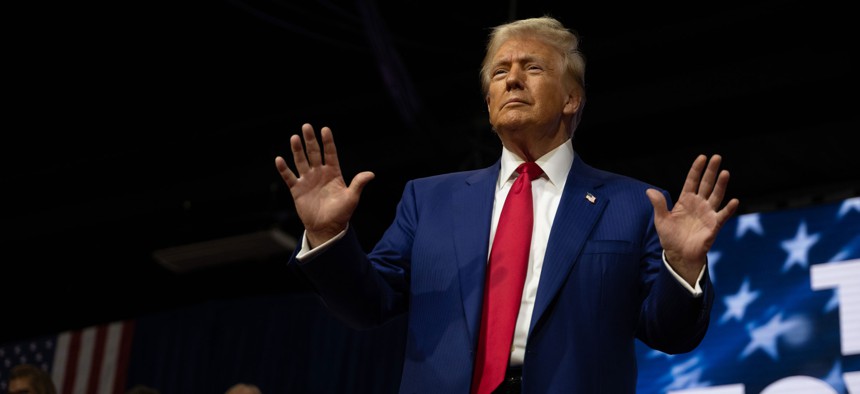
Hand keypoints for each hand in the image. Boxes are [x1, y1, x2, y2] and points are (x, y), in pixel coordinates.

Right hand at [275, 123, 374, 247]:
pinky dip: (284, 169)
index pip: (330, 153)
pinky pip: (289, 177)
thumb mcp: (352, 198)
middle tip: (306, 126)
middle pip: (314, 153)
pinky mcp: (297, 190)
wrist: (327, 228)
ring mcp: (307, 180)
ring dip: (297, 150)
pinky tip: (279, 159)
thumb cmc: (341, 213)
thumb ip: (358, 184)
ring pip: (301, 161)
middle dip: (310, 140)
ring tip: (294, 138)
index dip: (328, 142)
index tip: (325, 129)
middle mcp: (319, 173)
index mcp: (333, 173)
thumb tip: (371, 174)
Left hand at [646, 154, 739, 284]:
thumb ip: (658, 205)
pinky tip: (735, 201)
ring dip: (721, 185)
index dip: (696, 170)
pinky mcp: (714, 225)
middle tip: (717, 157)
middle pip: (706, 184)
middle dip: (711, 171)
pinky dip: (729, 209)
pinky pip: (723, 215)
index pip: (692, 181)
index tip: (702, 157)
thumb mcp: (661, 220)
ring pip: (716, 195)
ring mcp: (707, 213)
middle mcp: (698, 204)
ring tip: (725, 172)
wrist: (678, 255)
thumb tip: (649, 191)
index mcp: (685, 200)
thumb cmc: (670, 237)